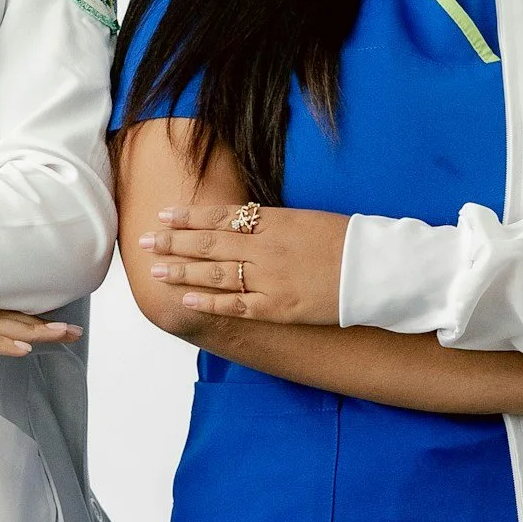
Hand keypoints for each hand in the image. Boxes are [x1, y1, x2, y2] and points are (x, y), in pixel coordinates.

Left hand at [140, 203, 349, 325]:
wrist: (377, 269)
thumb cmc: (348, 241)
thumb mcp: (308, 220)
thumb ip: (274, 223)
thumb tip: (244, 223)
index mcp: (276, 221)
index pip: (222, 216)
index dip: (190, 216)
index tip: (165, 214)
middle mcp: (267, 247)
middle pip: (210, 243)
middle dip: (174, 242)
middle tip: (145, 241)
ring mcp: (271, 278)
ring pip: (216, 274)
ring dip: (183, 271)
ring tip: (156, 269)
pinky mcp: (279, 307)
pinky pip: (236, 305)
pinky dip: (209, 302)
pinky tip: (186, 298)